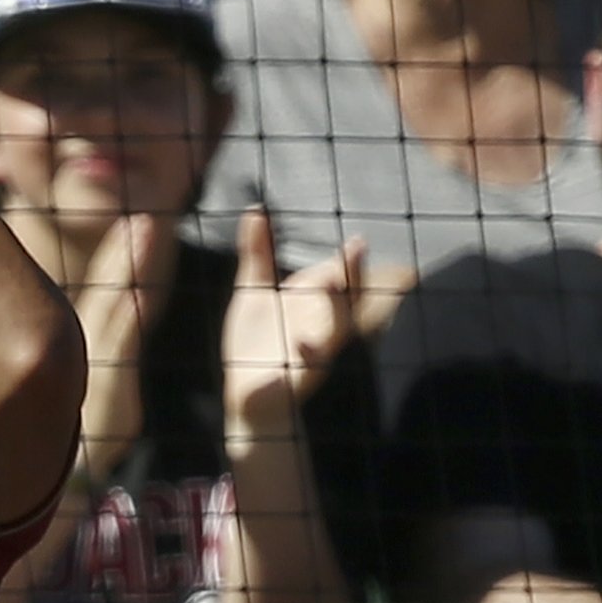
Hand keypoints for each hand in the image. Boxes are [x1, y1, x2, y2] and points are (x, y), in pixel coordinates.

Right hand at [77, 214, 171, 479]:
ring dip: (129, 268)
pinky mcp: (111, 387)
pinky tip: (140, 291)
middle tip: (144, 217)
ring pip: (115, 306)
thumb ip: (104, 357)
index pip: (108, 294)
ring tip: (144, 233)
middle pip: (110, 289)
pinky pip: (121, 344)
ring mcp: (99, 365)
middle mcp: (92, 348)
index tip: (134, 224)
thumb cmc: (93, 432)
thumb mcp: (95, 388)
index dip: (119, 258)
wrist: (79, 478)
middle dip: (125, 251)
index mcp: (94, 347)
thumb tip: (108, 336)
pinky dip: (130, 315)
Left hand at [221, 207, 364, 430]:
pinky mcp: (296, 380)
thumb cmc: (254, 341)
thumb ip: (257, 254)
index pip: (338, 279)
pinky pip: (306, 369)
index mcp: (313, 306)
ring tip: (332, 285)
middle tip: (358, 252)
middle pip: (346, 300)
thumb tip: (255, 210)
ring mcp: (311, 355)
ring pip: (334, 332)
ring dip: (336, 309)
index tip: (357, 242)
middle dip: (353, 278)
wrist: (243, 392)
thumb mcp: (253, 292)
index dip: (349, 263)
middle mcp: (320, 328)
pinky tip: (301, 343)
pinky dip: (306, 357)